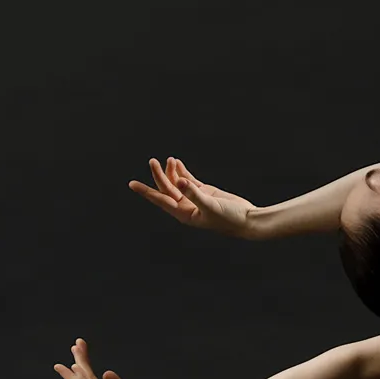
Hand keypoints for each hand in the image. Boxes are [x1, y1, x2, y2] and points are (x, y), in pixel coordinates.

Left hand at [128, 156, 253, 235]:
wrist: (247, 219)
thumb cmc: (230, 219)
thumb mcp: (210, 206)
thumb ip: (194, 193)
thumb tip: (179, 180)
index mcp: (184, 214)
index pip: (161, 201)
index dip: (146, 192)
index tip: (132, 184)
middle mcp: (186, 207)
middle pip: (167, 189)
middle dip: (159, 175)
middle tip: (152, 161)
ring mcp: (195, 198)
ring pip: (177, 183)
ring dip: (171, 171)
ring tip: (170, 159)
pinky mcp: (204, 191)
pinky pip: (189, 180)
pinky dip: (182, 171)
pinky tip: (177, 162)